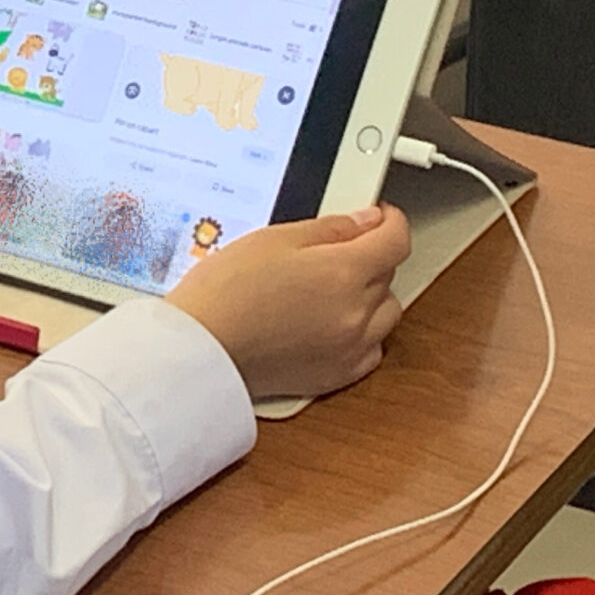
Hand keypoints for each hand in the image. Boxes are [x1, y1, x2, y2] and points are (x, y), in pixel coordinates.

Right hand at [168, 206, 412, 401]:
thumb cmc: (223, 296)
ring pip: (386, 314)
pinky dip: (363, 334)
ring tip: (335, 288)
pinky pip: (372, 351)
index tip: (379, 217)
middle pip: (389, 275)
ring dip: (372, 296)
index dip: (391, 221)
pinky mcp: (335, 376)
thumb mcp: (273, 239)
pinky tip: (334, 323)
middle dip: (372, 256)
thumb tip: (364, 222)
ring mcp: (348, 349)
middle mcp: (355, 313)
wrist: (199, 352)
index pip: (396, 240)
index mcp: (343, 273)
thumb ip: (329, 229)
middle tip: (337, 249)